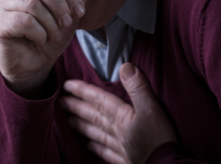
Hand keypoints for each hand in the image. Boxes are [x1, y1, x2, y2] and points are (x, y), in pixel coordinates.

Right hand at [0, 0, 89, 97]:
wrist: (35, 64)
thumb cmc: (50, 36)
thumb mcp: (69, 13)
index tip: (80, 11)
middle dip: (60, 5)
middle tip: (67, 23)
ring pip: (32, 3)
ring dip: (50, 23)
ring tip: (54, 35)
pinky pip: (24, 21)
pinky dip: (39, 33)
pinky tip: (40, 40)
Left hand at [60, 63, 176, 163]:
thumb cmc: (159, 139)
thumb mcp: (152, 108)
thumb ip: (138, 87)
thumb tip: (124, 67)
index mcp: (121, 116)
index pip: (98, 100)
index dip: (83, 91)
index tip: (67, 85)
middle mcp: (116, 131)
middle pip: (92, 116)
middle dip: (75, 107)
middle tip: (60, 101)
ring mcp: (119, 147)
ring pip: (95, 133)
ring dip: (81, 125)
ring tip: (68, 120)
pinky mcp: (125, 160)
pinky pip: (105, 152)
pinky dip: (96, 148)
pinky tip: (88, 146)